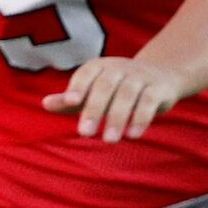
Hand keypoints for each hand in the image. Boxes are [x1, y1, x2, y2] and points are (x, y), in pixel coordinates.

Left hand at [40, 56, 185, 142]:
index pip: (86, 74)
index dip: (78, 86)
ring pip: (128, 95)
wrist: (162, 75)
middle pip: (105, 86)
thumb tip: (45, 104)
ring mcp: (141, 76)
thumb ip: (69, 100)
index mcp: (99, 66)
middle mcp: (119, 68)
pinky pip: (150, 101)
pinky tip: (133, 135)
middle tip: (84, 134)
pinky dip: (141, 118)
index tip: (70, 102)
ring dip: (117, 118)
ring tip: (109, 141)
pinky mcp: (159, 87)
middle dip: (94, 109)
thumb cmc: (116, 88)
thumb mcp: (92, 92)